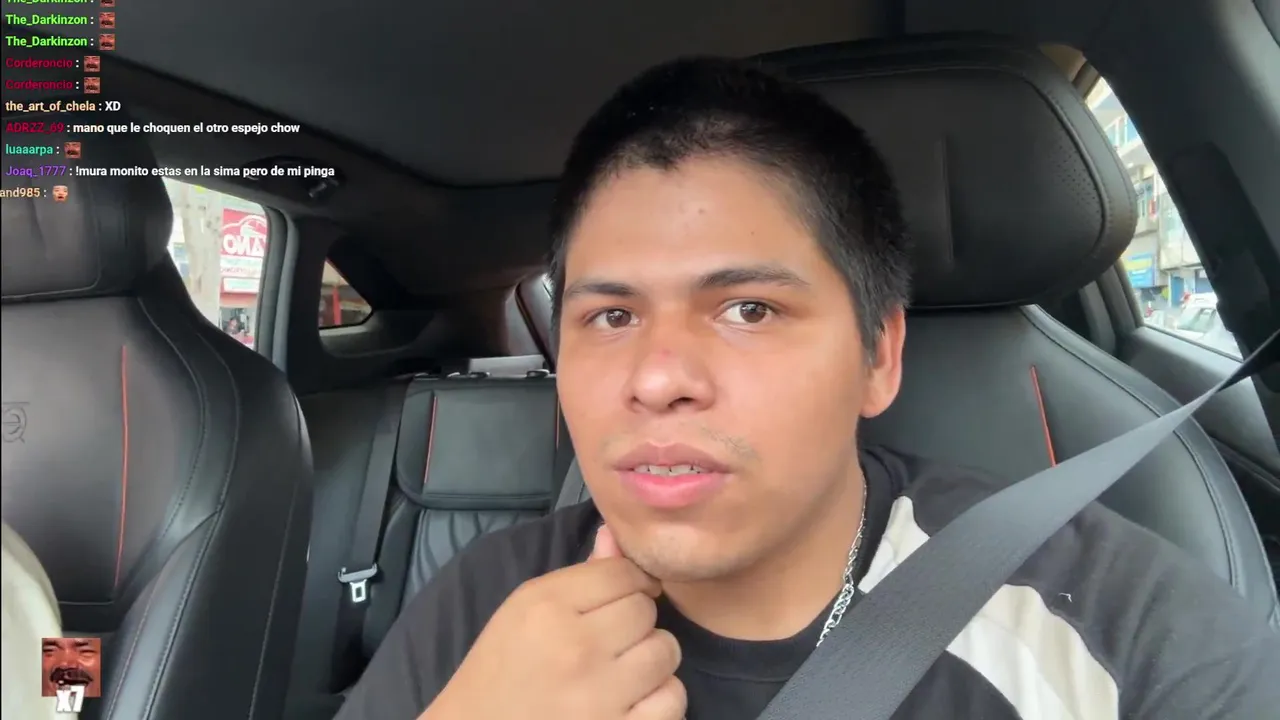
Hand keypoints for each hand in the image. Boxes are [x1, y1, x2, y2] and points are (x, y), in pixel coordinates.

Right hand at [425, 525, 686, 719]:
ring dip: (650, 662)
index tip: (620, 601)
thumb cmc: (500, 672)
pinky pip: (673, 700)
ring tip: (621, 674)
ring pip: (666, 652)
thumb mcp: (523, 612)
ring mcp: (600, 697)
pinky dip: (659, 702)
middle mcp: (576, 648)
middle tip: (609, 644)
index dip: (629, 583)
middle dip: (634, 624)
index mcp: (546, 608)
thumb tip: (618, 534)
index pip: (623, 573)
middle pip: (646, 611)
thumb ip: (578, 576)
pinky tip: (633, 704)